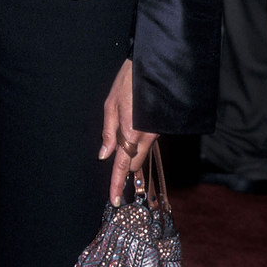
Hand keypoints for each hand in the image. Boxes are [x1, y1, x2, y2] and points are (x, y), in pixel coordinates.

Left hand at [98, 59, 158, 205]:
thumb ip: (108, 133)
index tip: (114, 200)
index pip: (123, 165)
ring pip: (142, 152)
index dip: (117, 183)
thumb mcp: (110, 104)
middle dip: (125, 166)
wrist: (151, 66)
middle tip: (114, 159)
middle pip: (135, 163)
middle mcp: (147, 136)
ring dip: (132, 150)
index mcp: (132, 132)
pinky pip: (148, 141)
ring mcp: (157, 133)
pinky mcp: (161, 127)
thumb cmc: (127, 82)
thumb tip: (104, 155)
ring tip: (123, 129)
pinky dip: (139, 140)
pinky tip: (134, 123)